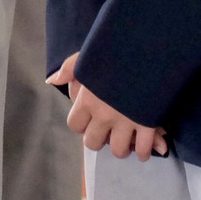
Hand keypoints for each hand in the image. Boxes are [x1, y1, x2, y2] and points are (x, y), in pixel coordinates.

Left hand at [49, 53, 168, 159]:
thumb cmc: (118, 49)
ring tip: (126, 142)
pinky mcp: (147, 123)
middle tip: (108, 133)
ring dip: (122, 148)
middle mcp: (104, 114)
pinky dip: (143, 152)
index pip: (74, 125)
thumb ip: (70, 68)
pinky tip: (142, 149)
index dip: (82, 124)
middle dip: (100, 139)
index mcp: (88, 99)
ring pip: (118, 150)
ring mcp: (126, 121)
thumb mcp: (90, 54)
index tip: (90, 119)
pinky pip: (142, 148)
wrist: (148, 47)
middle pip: (93, 143)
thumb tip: (52, 81)